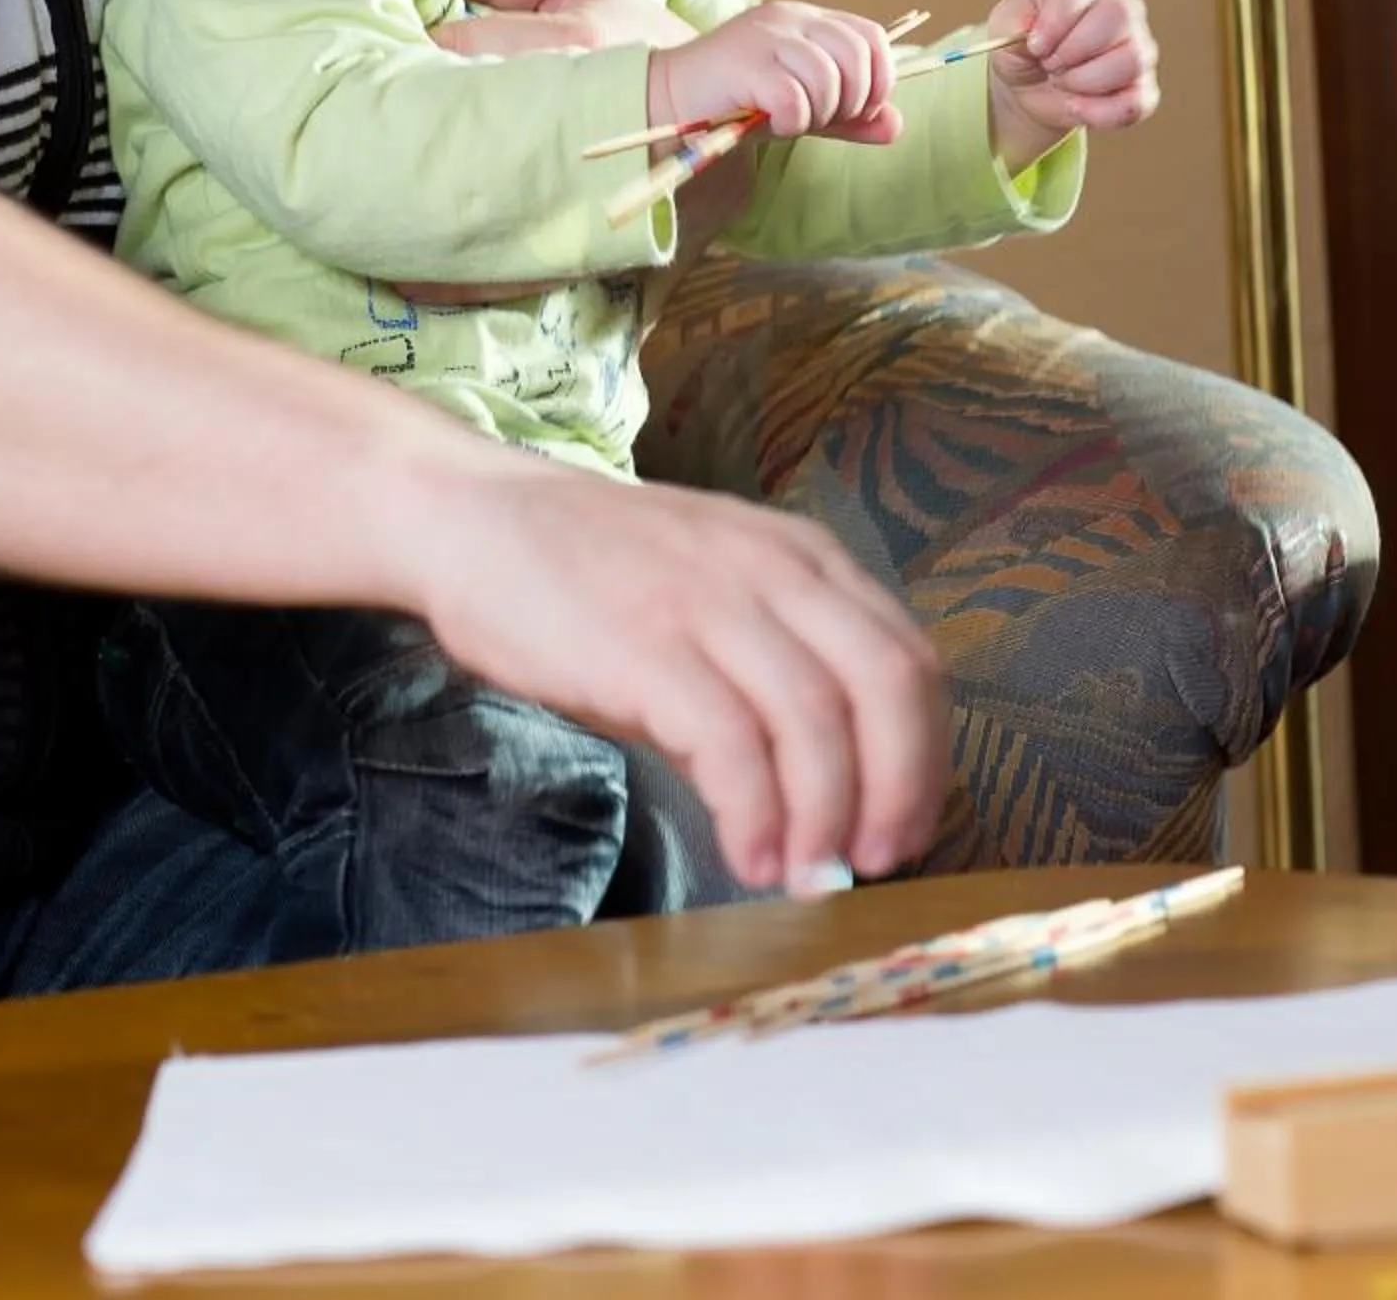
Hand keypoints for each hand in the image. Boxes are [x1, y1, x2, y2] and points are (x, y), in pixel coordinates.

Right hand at [403, 441, 949, 886]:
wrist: (471, 519)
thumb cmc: (588, 573)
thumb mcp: (708, 592)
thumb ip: (770, 669)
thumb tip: (825, 800)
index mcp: (798, 555)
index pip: (908, 657)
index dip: (925, 757)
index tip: (907, 827)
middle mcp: (768, 569)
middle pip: (886, 685)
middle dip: (898, 791)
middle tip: (876, 862)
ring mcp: (706, 603)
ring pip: (816, 722)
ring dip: (825, 820)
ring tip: (805, 878)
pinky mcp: (644, 647)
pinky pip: (731, 746)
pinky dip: (756, 815)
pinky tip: (747, 856)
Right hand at [651, 1, 901, 150]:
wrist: (667, 101)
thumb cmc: (735, 103)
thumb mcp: (802, 108)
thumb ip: (848, 117)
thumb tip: (896, 126)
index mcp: (806, 20)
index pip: (871, 35)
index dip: (881, 77)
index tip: (862, 109)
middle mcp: (789, 18)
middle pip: (857, 53)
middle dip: (855, 99)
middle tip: (825, 119)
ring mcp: (764, 36)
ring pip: (828, 76)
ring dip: (821, 112)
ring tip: (793, 122)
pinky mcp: (743, 62)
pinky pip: (794, 97)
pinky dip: (793, 121)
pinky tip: (772, 124)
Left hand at [986, 0, 1158, 173]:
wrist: (1031, 82)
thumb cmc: (1022, 42)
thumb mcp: (1004, 28)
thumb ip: (1013, 25)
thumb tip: (1032, 36)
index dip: (1055, 22)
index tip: (1035, 45)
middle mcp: (1122, 7)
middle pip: (1118, 18)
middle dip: (1071, 52)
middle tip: (1048, 64)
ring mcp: (1139, 47)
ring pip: (1131, 60)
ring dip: (1084, 81)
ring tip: (1061, 81)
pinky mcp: (1143, 87)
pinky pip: (1135, 103)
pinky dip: (1099, 112)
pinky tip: (1075, 106)